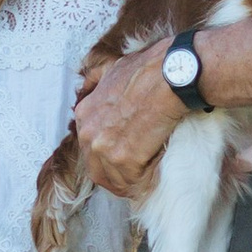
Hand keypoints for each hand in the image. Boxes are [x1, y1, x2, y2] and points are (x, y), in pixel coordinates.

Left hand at [71, 44, 184, 200]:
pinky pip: (134, 181)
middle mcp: (89, 134)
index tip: (121, 160)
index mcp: (84, 115)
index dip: (105, 157)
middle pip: (97, 171)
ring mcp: (105, 149)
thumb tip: (89, 87)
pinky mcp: (125, 159)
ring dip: (132, 183)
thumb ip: (96, 81)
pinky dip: (146, 182)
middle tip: (134, 178)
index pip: (88, 149)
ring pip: (115, 181)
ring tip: (147, 181)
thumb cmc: (146, 71)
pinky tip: (155, 177)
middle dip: (115, 177)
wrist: (168, 77)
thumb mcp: (110, 69)